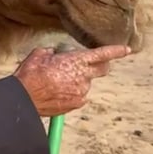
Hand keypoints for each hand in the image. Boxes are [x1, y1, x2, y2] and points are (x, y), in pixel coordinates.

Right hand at [13, 44, 131, 116]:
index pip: (102, 54)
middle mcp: (83, 77)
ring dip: (76, 80)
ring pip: (85, 83)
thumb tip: (55, 54)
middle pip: (102, 69)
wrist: (25, 99)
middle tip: (89, 63)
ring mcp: (81, 92)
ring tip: (56, 81)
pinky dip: (71, 92)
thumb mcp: (39, 54)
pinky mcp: (77, 103)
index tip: (127, 49)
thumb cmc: (30, 75)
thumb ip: (52, 52)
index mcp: (76, 61)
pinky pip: (78, 95)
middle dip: (101, 65)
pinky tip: (56, 92)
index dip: (116, 51)